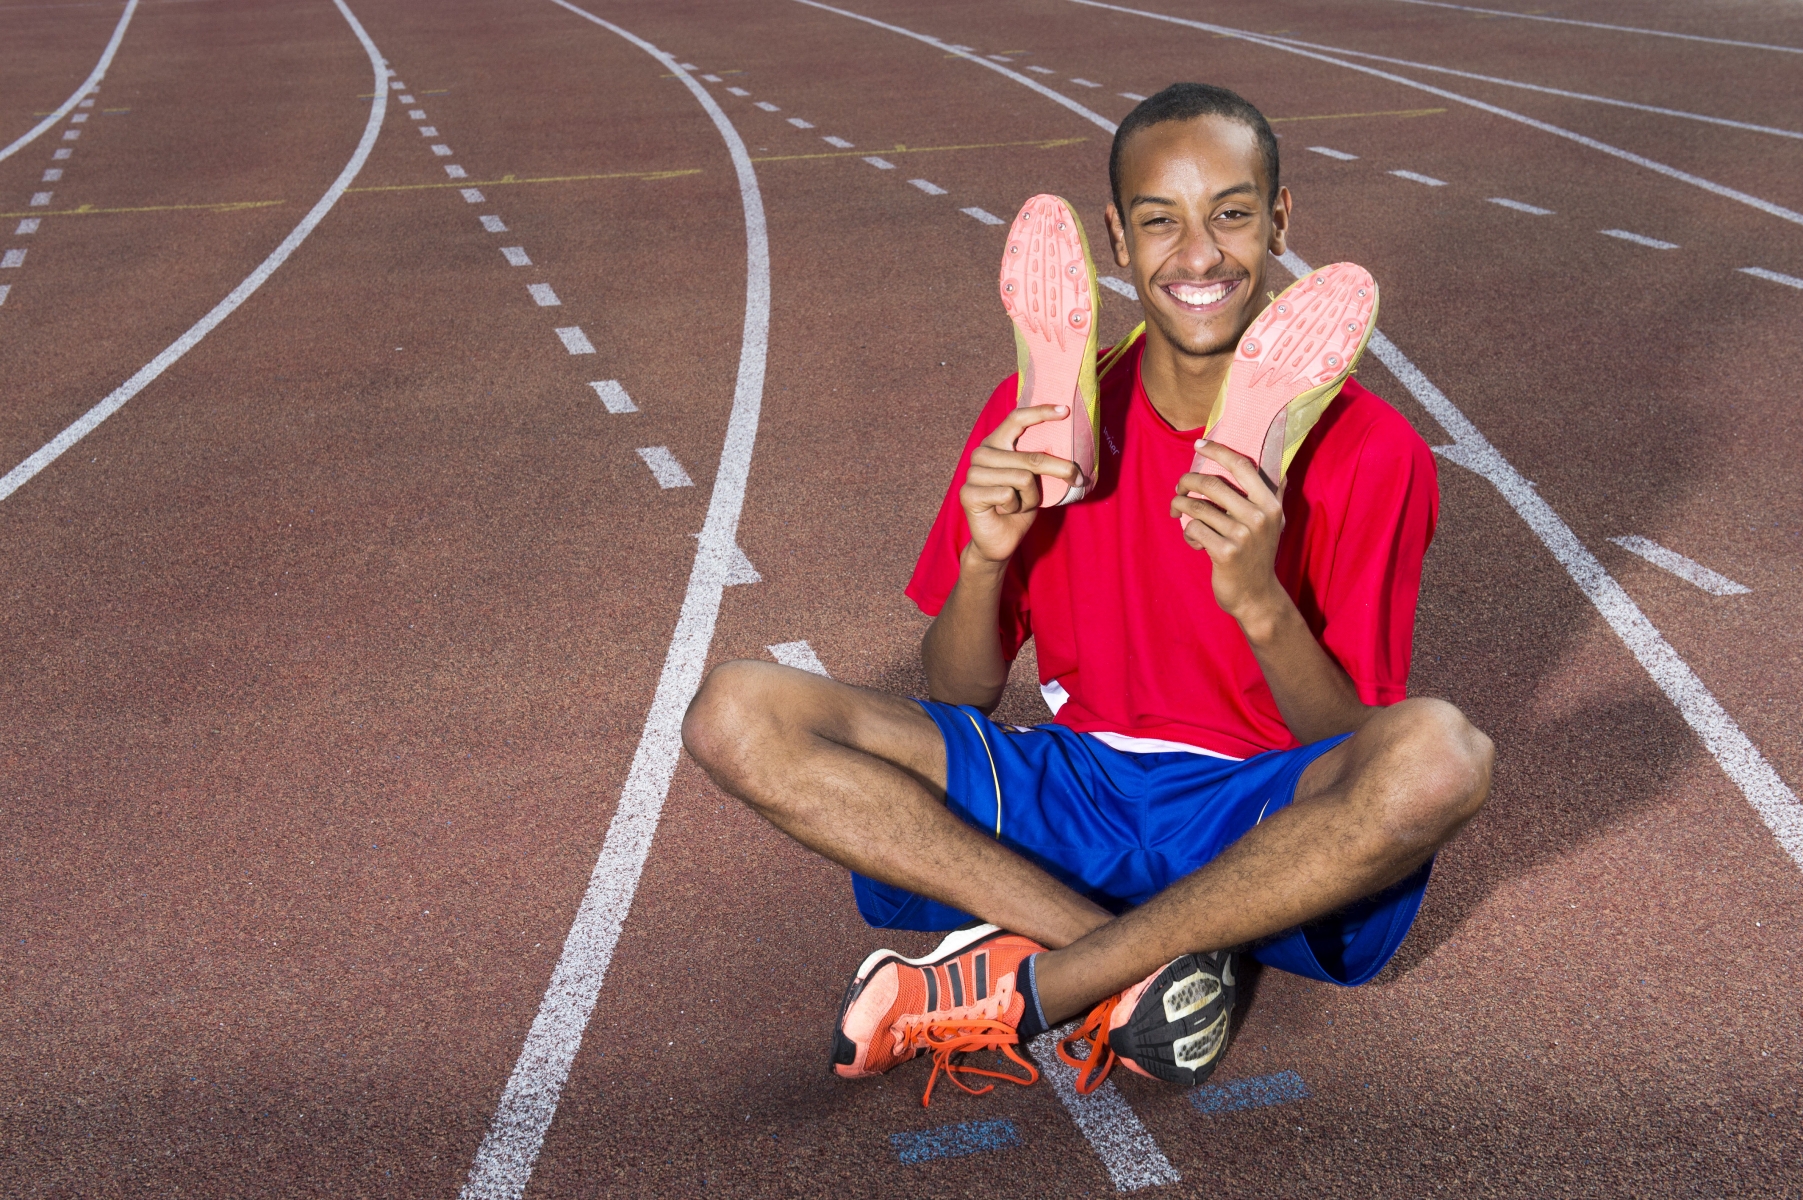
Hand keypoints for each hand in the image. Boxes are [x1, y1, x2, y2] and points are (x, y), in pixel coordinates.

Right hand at [960, 405, 1081, 564]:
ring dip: (1031, 497)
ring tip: (1019, 504)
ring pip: (1023, 478)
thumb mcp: (1035, 479)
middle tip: (1076, 479)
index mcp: (996, 443)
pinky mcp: (969, 494)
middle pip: (1031, 456)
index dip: (1040, 412)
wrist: (1000, 541)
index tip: (1064, 410)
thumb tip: (1072, 448)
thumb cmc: (1019, 507)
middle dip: (1059, 470)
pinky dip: (1015, 507)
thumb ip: (1041, 460)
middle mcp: (981, 453)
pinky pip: (1008, 495)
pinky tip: (1004, 511)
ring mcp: (973, 473)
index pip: (1016, 419)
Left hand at [1171, 441, 1287, 623]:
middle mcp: (1259, 517)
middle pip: (1211, 484)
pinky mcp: (1224, 553)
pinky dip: (1187, 534)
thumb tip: (1280, 463)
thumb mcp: (1274, 523)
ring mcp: (1242, 536)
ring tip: (1177, 512)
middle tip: (1179, 488)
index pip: (1242, 466)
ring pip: (1197, 507)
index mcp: (1270, 504)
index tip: (1199, 445)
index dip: (1218, 451)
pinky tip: (1194, 541)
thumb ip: (1275, 493)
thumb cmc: (1259, 554)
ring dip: (1180, 506)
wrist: (1256, 595)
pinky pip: (1193, 530)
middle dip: (1186, 482)